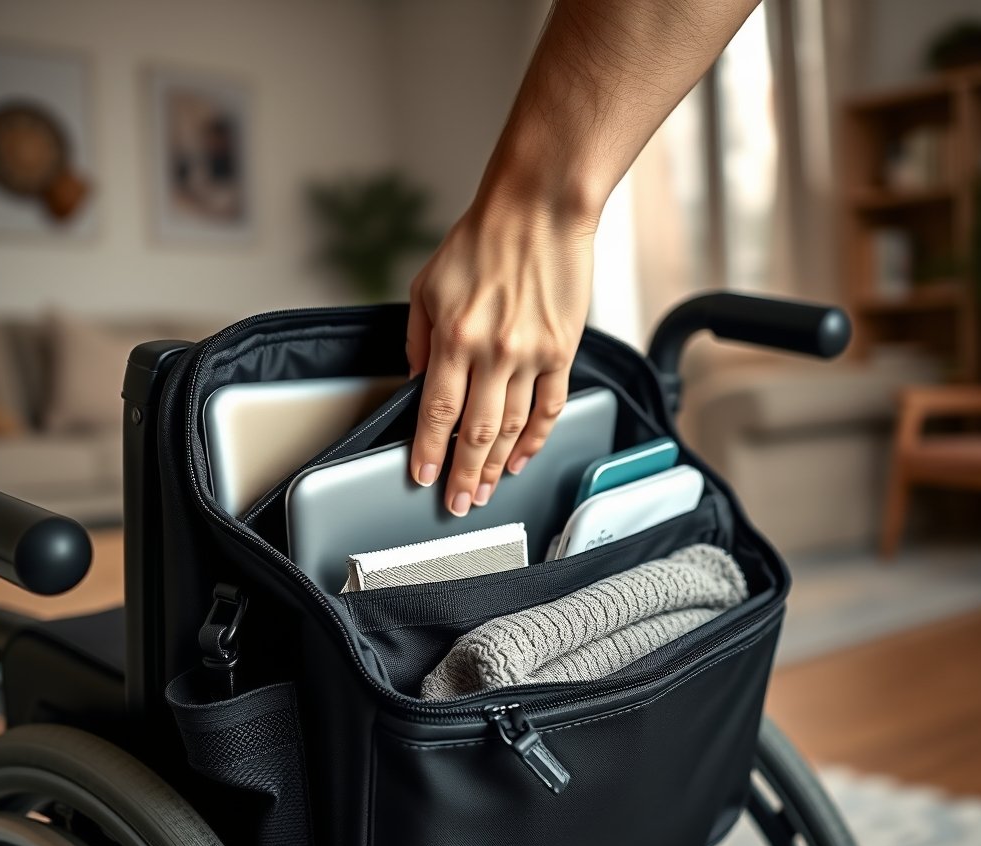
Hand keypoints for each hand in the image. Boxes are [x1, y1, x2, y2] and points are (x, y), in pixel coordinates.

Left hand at [406, 194, 595, 515]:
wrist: (540, 207)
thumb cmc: (482, 240)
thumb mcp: (427, 285)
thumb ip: (419, 341)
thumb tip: (417, 387)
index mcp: (455, 336)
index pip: (437, 412)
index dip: (429, 453)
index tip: (424, 478)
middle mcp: (494, 351)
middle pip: (475, 432)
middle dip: (465, 475)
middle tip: (460, 503)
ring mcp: (533, 355)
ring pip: (512, 428)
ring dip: (498, 465)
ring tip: (488, 490)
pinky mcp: (563, 351)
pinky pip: (550, 408)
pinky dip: (536, 439)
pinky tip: (523, 458)